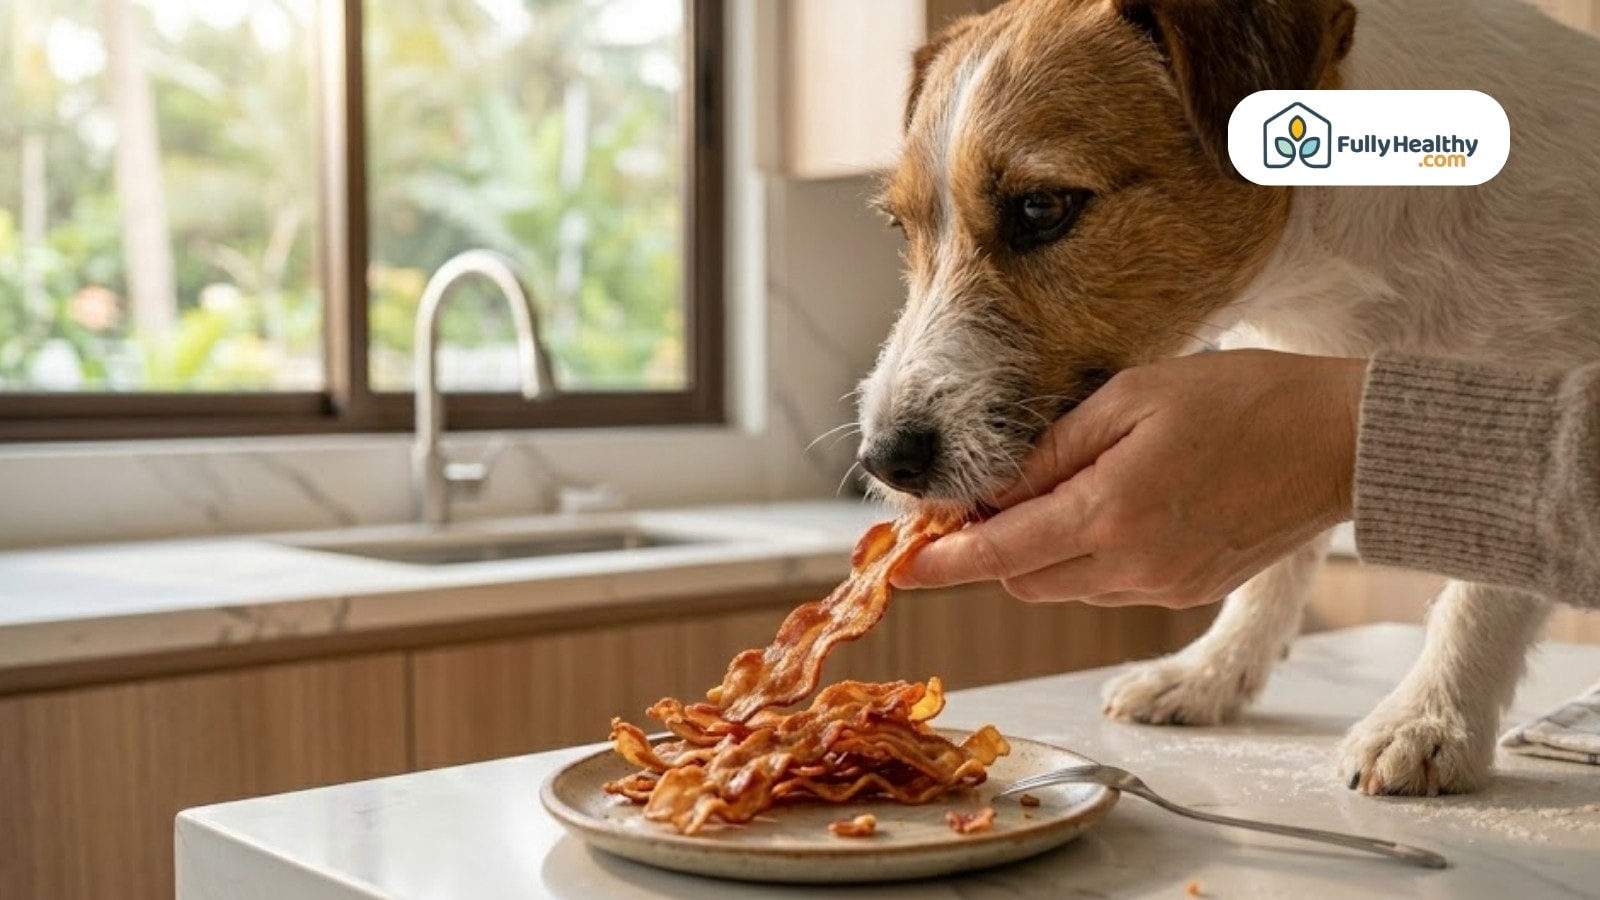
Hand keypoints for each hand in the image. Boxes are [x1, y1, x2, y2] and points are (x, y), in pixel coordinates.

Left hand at [892, 350, 1367, 607]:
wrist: (1343, 442)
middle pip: (1024, 580)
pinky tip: (1105, 505)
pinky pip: (1110, 586)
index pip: (998, 555)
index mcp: (1112, 515)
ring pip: (1065, 587)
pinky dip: (1085, 557)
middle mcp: (1134, 567)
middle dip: (990, 550)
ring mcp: (1164, 587)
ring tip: (1053, 488)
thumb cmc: (1242, 398)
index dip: (940, 563)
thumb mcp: (1131, 400)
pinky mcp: (1189, 592)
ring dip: (1038, 553)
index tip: (897, 566)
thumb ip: (1053, 452)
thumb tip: (991, 493)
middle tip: (981, 498)